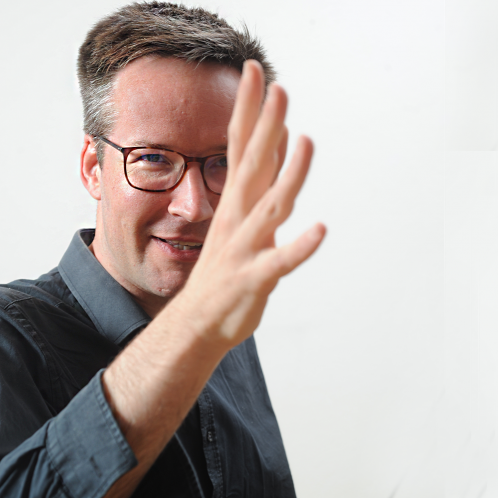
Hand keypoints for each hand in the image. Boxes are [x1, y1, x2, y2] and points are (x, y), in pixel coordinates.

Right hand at [170, 60, 325, 348]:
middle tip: (276, 86)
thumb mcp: (241, 218)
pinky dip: (298, 247)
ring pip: (269, 207)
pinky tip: (319, 231)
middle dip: (264, 125)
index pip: (239, 146)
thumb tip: (282, 141)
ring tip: (306, 142)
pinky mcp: (254, 279)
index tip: (256, 71)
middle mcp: (237, 218)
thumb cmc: (225, 267)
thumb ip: (261, 181)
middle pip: (250, 165)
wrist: (197, 321)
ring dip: (288, 175)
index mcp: (235, 202)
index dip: (248, 109)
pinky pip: (279, 262)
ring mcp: (244, 248)